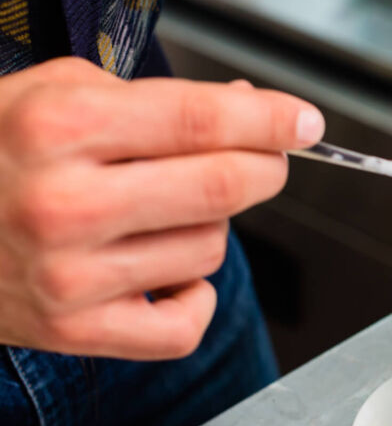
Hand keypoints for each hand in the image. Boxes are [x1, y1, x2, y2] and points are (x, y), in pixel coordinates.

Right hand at [0, 58, 323, 359]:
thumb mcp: (54, 93)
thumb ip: (155, 99)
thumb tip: (250, 112)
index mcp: (60, 128)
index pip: (202, 122)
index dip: (271, 121)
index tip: (305, 122)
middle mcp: (65, 204)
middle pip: (222, 189)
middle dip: (264, 168)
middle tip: (265, 158)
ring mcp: (70, 276)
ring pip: (209, 250)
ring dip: (209, 227)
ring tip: (159, 212)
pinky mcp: (74, 332)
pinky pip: (185, 325)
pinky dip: (193, 298)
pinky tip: (165, 274)